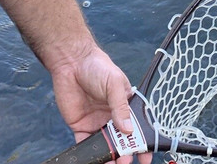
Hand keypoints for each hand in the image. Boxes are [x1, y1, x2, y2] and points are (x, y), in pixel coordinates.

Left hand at [49, 45, 151, 163]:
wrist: (71, 63)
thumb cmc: (97, 67)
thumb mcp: (114, 84)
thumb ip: (121, 107)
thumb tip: (128, 130)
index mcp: (126, 106)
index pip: (138, 127)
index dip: (143, 143)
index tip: (145, 157)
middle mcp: (114, 118)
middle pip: (122, 141)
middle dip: (126, 154)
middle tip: (125, 162)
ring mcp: (98, 124)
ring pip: (106, 147)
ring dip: (109, 158)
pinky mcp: (81, 128)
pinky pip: (86, 146)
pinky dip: (89, 156)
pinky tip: (94, 162)